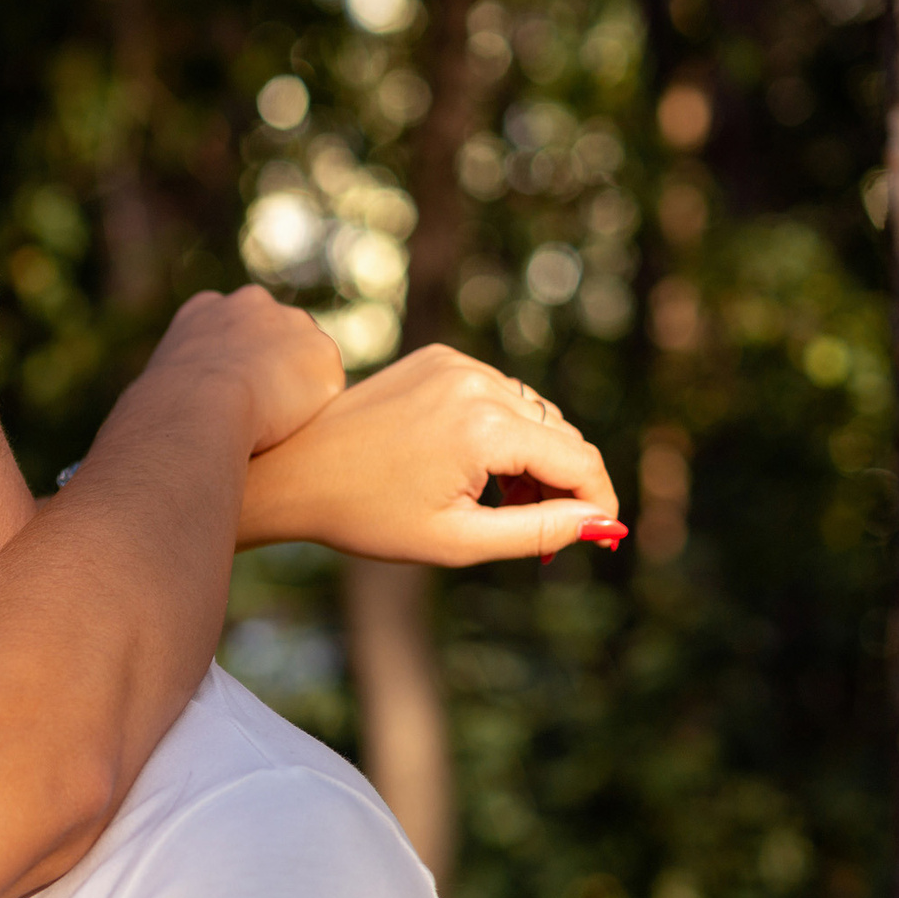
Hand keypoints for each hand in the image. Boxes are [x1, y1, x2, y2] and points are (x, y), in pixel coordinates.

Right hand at [130, 286, 345, 454]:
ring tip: (276, 425)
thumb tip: (157, 416)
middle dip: (269, 367)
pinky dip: (314, 410)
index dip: (228, 365)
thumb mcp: (153, 391)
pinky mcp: (321, 352)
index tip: (224, 396)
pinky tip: (295, 429)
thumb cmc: (163, 412)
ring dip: (294, 388)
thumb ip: (174, 390)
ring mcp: (287, 322)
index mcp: (202, 309)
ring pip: (301, 359)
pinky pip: (326, 387)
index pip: (227, 330)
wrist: (198, 405)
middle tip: (258, 410)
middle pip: (271, 334)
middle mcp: (248, 303)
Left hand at [239, 344, 625, 564]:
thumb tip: (604, 522)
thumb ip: (539, 532)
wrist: (294, 469)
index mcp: (485, 428)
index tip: (602, 536)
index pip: (578, 460)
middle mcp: (477, 382)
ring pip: (534, 413)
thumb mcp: (458, 539)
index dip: (598, 501)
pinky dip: (502, 429)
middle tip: (541, 532)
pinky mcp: (439, 358)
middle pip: (561, 434)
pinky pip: (498, 395)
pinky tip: (472, 468)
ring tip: (500, 503)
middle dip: (564, 484)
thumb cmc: (368, 516)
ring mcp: (457, 363)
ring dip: (535, 457)